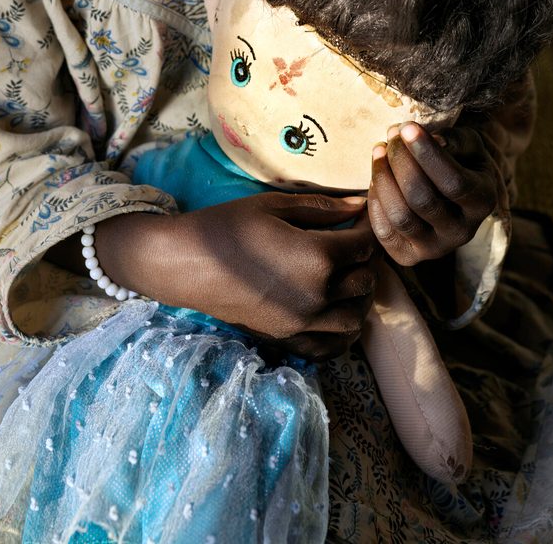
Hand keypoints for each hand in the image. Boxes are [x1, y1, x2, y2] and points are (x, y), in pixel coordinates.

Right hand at [95, 193, 378, 359]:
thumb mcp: (274, 206)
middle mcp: (318, 295)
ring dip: (358, 296)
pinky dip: (343, 332)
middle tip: (350, 244)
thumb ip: (323, 208)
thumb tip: (360, 206)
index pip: (365, 245)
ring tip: (345, 277)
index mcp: (318, 257)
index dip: (367, 228)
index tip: (360, 219)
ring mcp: (303, 322)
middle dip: (364, 260)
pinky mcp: (287, 337)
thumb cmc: (226, 226)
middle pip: (365, 280)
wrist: (185, 264)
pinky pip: (331, 345)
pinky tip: (336, 312)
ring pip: (356, 316)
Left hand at [367, 122, 506, 266]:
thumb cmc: (462, 164)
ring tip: (379, 149)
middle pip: (422, 199)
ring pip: (401, 217)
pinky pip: (384, 230)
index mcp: (484, 202)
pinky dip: (375, 200)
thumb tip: (429, 137)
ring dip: (383, 178)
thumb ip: (454, 139)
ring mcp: (435, 249)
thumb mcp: (469, 147)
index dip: (426, 154)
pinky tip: (378, 177)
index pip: (453, 182)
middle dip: (400, 162)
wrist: (454, 200)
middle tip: (391, 136)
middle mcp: (462, 232)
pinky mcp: (409, 256)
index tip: (407, 127)